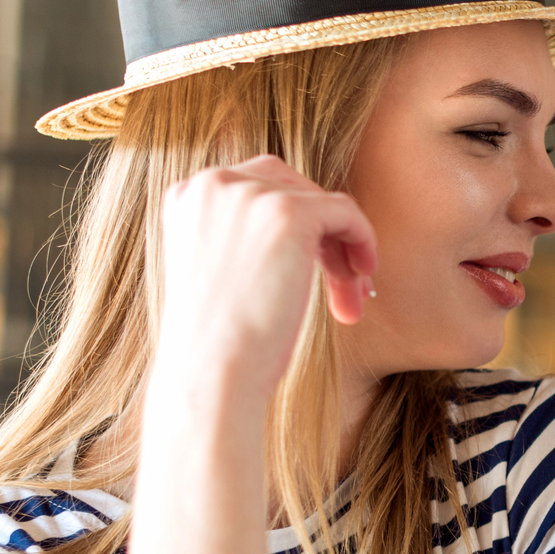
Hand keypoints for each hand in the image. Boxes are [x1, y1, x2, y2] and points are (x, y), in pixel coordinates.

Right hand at [155, 153, 377, 396]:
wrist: (211, 370)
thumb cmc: (218, 342)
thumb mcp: (222, 273)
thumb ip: (244, 240)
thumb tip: (301, 233)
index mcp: (189, 195)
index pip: (259, 189)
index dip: (297, 228)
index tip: (314, 270)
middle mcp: (214, 183)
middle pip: (292, 191)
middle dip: (323, 238)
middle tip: (346, 286)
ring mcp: (250, 194)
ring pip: (321, 205)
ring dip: (343, 252)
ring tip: (354, 299)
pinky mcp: (288, 212)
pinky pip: (346, 212)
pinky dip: (363, 240)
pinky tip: (364, 278)